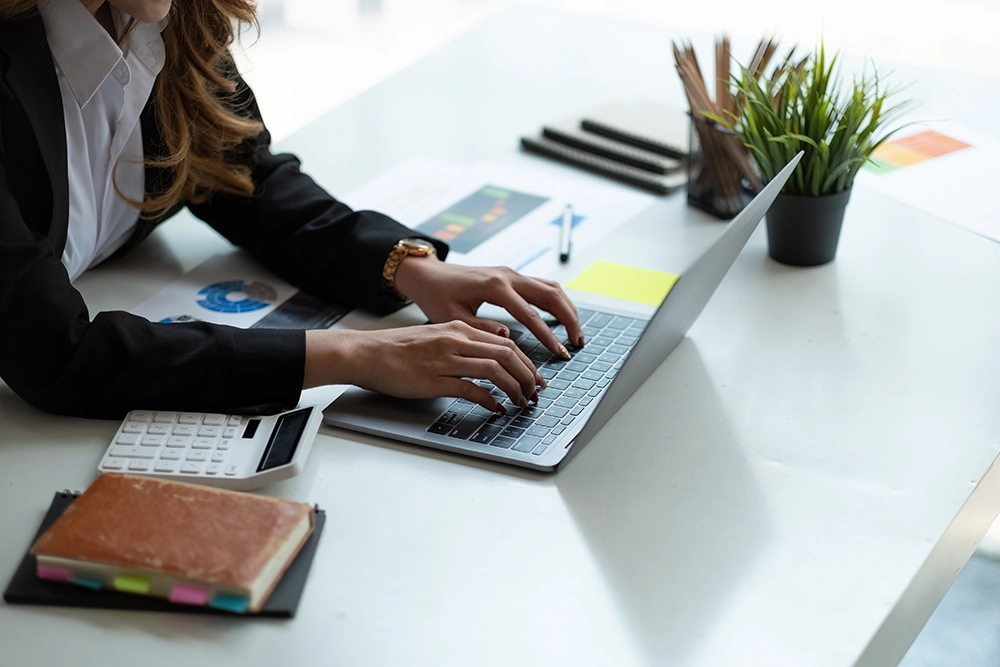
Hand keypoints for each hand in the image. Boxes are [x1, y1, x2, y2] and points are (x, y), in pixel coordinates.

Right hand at [303, 323, 544, 410]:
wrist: (366, 353)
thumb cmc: (397, 349)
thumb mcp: (436, 337)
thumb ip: (462, 344)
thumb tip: (489, 357)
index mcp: (459, 329)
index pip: (506, 341)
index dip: (526, 361)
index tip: (535, 377)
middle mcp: (456, 340)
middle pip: (508, 354)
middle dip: (528, 375)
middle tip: (536, 392)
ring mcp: (446, 360)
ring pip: (495, 370)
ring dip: (515, 387)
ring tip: (522, 402)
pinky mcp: (434, 379)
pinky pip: (472, 389)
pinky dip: (490, 400)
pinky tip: (497, 408)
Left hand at [394, 257, 583, 358]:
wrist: (428, 274)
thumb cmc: (436, 296)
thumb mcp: (453, 317)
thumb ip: (481, 328)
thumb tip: (507, 337)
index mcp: (495, 286)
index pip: (530, 314)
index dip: (547, 336)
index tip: (559, 353)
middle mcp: (508, 276)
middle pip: (551, 294)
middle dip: (568, 319)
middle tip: (577, 343)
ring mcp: (511, 273)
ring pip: (551, 287)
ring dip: (567, 309)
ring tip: (575, 333)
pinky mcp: (511, 276)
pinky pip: (541, 286)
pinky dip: (556, 301)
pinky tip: (561, 318)